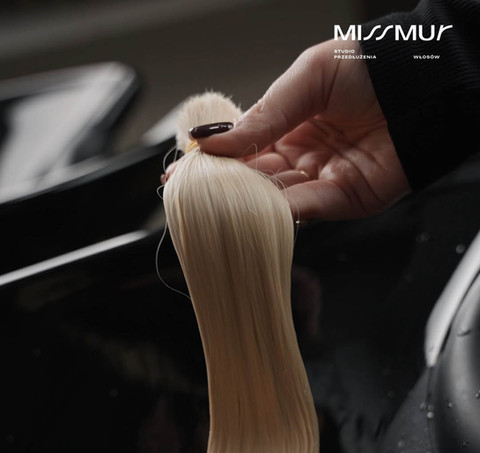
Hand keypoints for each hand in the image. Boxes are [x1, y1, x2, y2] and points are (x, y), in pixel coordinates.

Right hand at [194, 40, 408, 220]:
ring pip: (277, 197)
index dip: (217, 159)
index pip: (246, 148)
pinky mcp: (347, 200)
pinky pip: (309, 208)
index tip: (184, 169)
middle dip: (226, 187)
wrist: (424, 82)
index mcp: (293, 122)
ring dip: (249, 200)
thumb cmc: (372, 67)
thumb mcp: (307, 77)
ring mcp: (324, 179)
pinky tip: (257, 206)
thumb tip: (216, 139)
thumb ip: (265, 114)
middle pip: (257, 178)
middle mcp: (305, 155)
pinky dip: (283, 209)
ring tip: (219, 200)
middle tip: (193, 192)